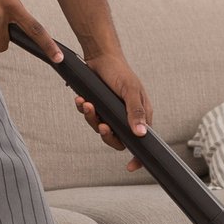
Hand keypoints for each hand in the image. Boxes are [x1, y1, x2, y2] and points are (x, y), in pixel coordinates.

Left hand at [73, 50, 151, 173]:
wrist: (100, 56)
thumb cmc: (120, 71)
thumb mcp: (130, 91)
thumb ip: (135, 112)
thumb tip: (142, 134)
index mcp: (140, 114)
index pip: (142, 140)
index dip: (138, 155)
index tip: (130, 167)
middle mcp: (127, 116)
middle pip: (118, 139)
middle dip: (106, 134)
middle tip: (101, 125)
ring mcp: (112, 112)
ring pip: (101, 128)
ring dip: (91, 118)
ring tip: (87, 104)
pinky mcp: (99, 106)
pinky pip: (90, 116)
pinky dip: (84, 109)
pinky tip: (81, 100)